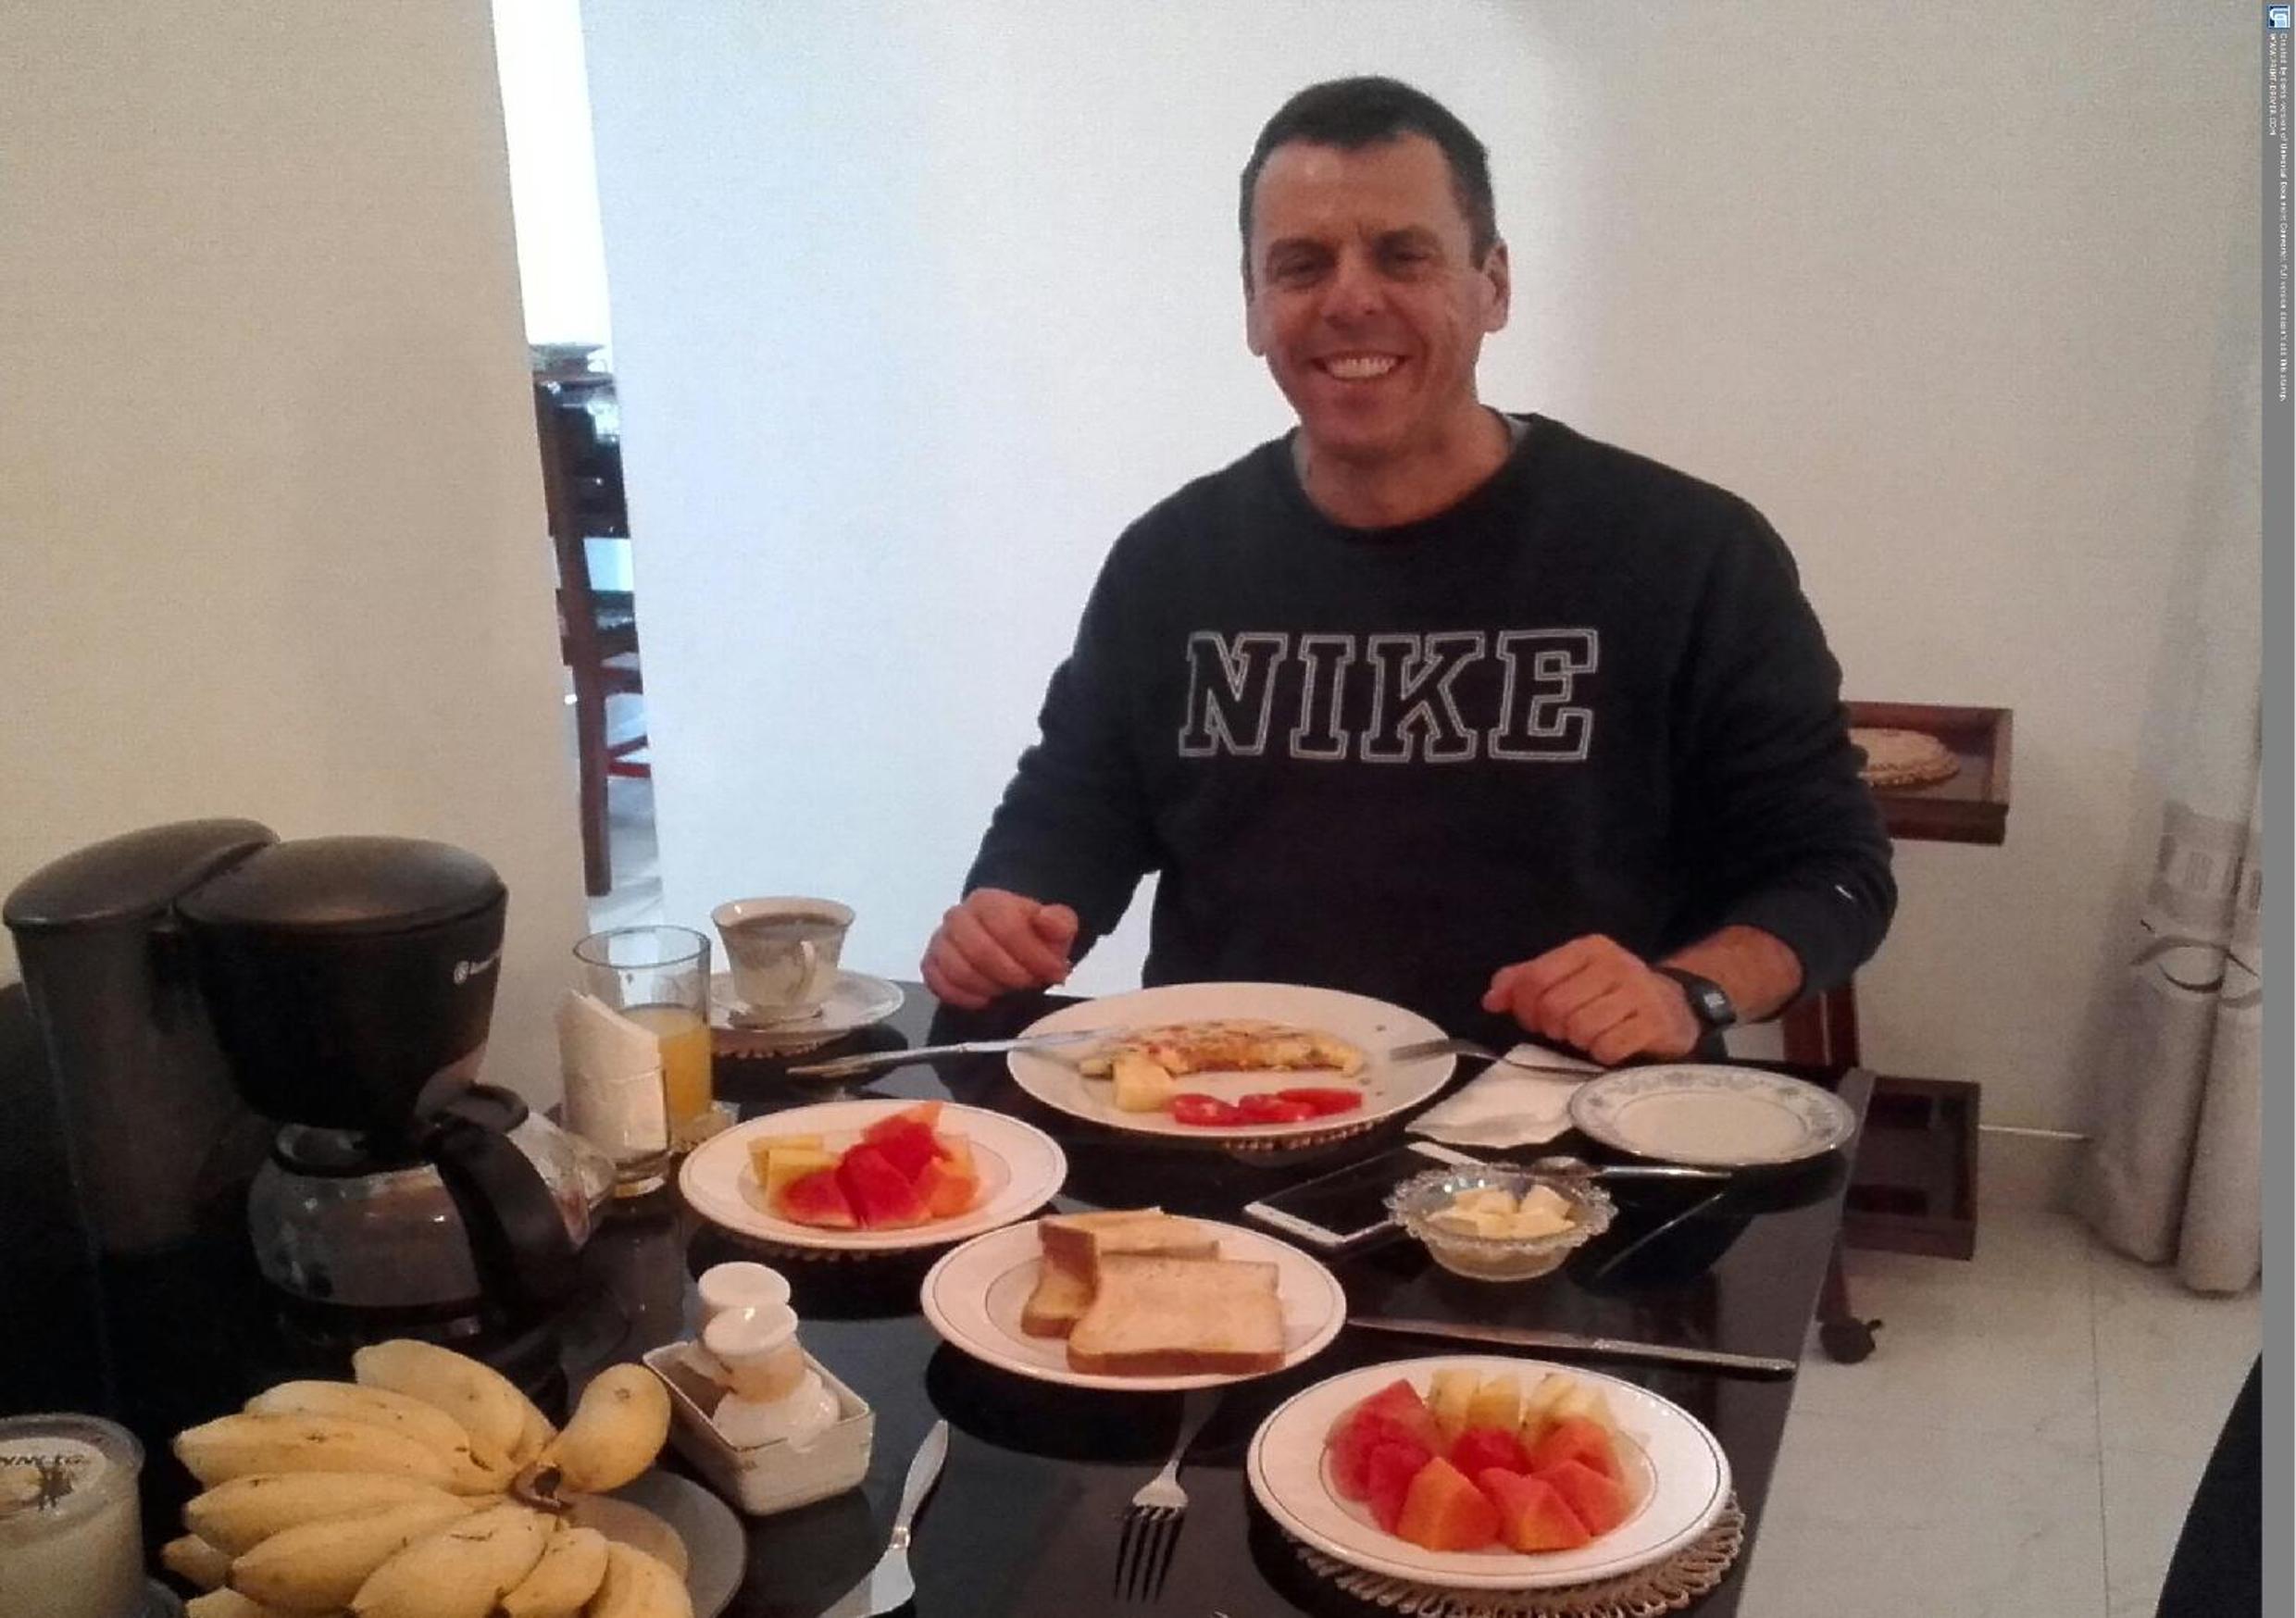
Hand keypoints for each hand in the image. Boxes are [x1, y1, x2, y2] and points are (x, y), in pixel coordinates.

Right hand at [920, 888, 1078, 1009]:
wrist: (1007, 944)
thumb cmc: (1031, 937)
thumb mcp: (1056, 928)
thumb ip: (1058, 922)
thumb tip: (1047, 919)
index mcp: (988, 901)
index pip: (1006, 926)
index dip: (1033, 954)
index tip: (1053, 971)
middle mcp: (957, 916)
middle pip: (980, 951)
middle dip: (1012, 974)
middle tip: (1031, 984)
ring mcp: (940, 941)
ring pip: (959, 971)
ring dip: (991, 987)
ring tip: (1010, 989)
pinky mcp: (930, 965)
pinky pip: (940, 985)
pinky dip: (965, 997)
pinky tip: (986, 998)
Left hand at [1481, 935, 1699, 1064]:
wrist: (1675, 1008)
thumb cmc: (1611, 994)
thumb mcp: (1570, 977)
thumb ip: (1526, 982)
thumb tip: (1491, 1000)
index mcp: (1589, 949)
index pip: (1536, 978)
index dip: (1523, 1006)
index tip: (1532, 1018)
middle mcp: (1615, 965)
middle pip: (1555, 1007)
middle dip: (1552, 1027)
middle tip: (1564, 1030)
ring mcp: (1638, 993)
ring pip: (1580, 1028)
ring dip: (1579, 1041)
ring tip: (1590, 1035)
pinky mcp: (1654, 1024)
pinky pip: (1608, 1047)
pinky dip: (1603, 1053)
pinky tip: (1612, 1045)